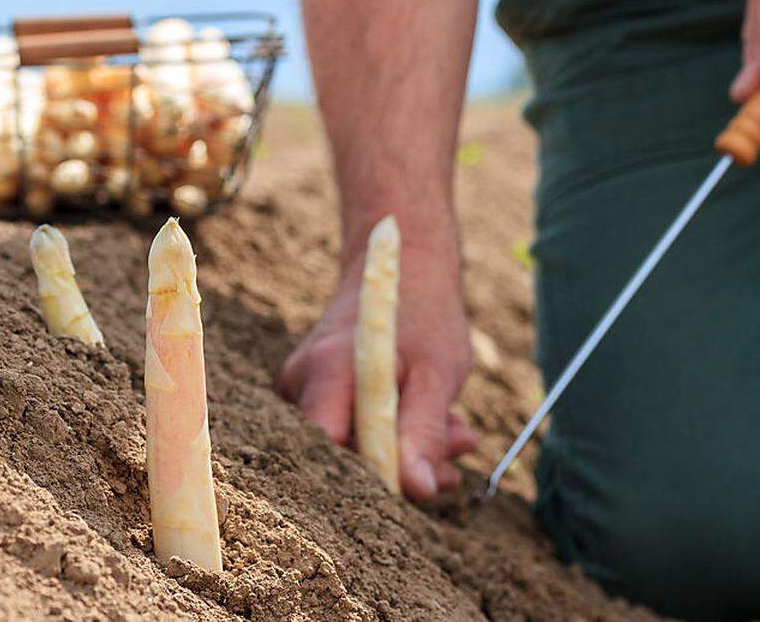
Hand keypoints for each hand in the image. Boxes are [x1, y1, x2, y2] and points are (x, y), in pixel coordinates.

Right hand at [279, 246, 477, 500]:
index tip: (423, 481)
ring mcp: (303, 390)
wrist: (402, 268)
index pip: (329, 451)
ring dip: (408, 448)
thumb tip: (419, 491)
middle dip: (403, 464)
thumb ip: (424, 433)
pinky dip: (396, 433)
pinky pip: (352, 433)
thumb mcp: (437, 374)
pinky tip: (429, 421)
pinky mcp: (316, 397)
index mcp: (325, 372)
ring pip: (352, 447)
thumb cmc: (423, 316)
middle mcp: (300, 383)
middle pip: (340, 455)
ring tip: (454, 427)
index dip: (371, 478)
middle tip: (459, 448)